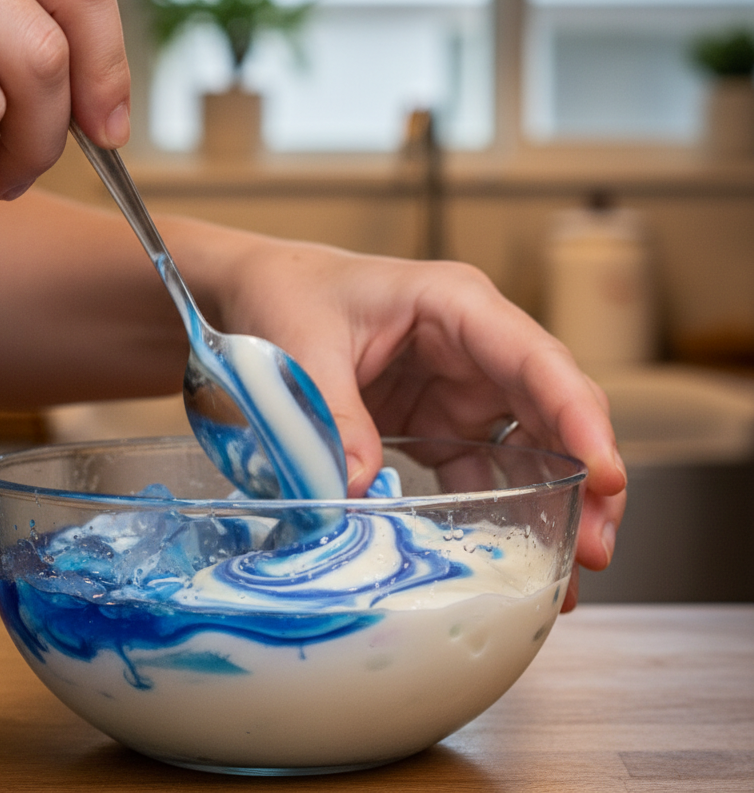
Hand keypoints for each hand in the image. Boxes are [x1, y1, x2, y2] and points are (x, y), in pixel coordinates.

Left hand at [215, 241, 626, 611]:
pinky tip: (507, 558)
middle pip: (555, 407)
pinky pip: (484, 469)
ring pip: (534, 445)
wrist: (262, 293)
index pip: (536, 359)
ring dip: (556, 503)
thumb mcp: (303, 345)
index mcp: (455, 305)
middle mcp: (474, 345)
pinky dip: (500, 513)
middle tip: (597, 548)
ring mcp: (462, 386)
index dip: (579, 416)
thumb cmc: (292, 295)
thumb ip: (333, 412)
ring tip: (567, 574)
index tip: (607, 474)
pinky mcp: (441, 421)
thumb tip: (361, 488)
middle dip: (588, 475)